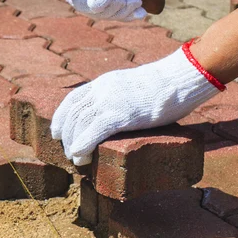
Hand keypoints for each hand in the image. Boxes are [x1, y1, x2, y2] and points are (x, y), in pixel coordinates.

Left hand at [50, 45, 222, 165]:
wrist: (180, 78)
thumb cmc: (165, 85)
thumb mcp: (132, 85)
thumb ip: (119, 96)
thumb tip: (117, 112)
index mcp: (104, 82)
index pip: (72, 99)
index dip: (60, 118)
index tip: (57, 132)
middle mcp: (102, 90)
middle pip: (73, 115)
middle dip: (66, 136)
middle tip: (68, 153)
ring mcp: (110, 101)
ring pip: (80, 125)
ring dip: (73, 145)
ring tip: (76, 160)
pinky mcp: (122, 114)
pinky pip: (94, 131)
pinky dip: (82, 145)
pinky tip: (80, 157)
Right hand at [65, 0, 162, 20]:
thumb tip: (95, 8)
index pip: (78, 2)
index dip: (97, 7)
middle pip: (94, 12)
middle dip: (116, 10)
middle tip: (134, 0)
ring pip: (107, 16)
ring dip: (125, 12)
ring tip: (138, 0)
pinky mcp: (113, 3)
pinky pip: (117, 17)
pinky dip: (130, 15)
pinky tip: (141, 11)